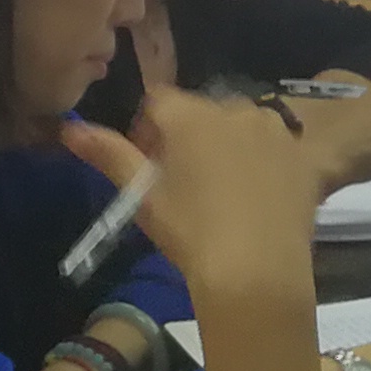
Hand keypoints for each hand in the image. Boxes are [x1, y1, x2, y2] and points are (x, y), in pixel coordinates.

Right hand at [70, 87, 314, 310]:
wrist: (256, 270)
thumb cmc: (190, 231)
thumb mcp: (143, 195)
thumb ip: (109, 154)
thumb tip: (69, 129)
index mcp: (190, 114)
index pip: (157, 101)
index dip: (147, 130)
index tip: (149, 165)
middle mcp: (235, 108)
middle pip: (200, 112)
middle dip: (186, 137)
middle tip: (183, 182)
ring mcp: (274, 129)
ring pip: (239, 126)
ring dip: (225, 145)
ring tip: (221, 191)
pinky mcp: (301, 153)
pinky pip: (273, 145)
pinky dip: (261, 160)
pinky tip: (255, 197)